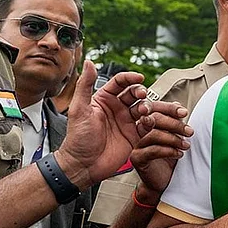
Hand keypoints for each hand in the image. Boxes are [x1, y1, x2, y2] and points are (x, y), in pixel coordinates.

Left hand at [57, 61, 148, 189]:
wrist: (82, 166)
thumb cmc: (77, 138)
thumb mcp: (79, 109)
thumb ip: (85, 85)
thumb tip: (88, 61)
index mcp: (103, 100)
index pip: (120, 83)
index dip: (130, 78)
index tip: (139, 78)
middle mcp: (116, 109)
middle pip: (134, 93)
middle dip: (141, 92)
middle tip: (142, 96)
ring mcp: (126, 122)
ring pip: (143, 107)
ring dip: (146, 106)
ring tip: (143, 111)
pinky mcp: (133, 136)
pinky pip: (147, 125)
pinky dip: (150, 122)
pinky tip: (147, 122)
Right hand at [131, 101, 192, 204]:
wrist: (164, 182)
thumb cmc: (171, 159)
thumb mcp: (176, 137)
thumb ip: (175, 122)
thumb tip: (177, 105)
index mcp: (150, 123)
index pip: (157, 110)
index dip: (170, 109)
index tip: (185, 113)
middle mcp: (140, 132)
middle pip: (155, 119)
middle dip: (175, 124)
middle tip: (189, 132)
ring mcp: (137, 144)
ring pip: (154, 134)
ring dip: (174, 139)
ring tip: (186, 146)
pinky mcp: (136, 158)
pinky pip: (153, 150)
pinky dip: (169, 151)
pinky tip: (179, 154)